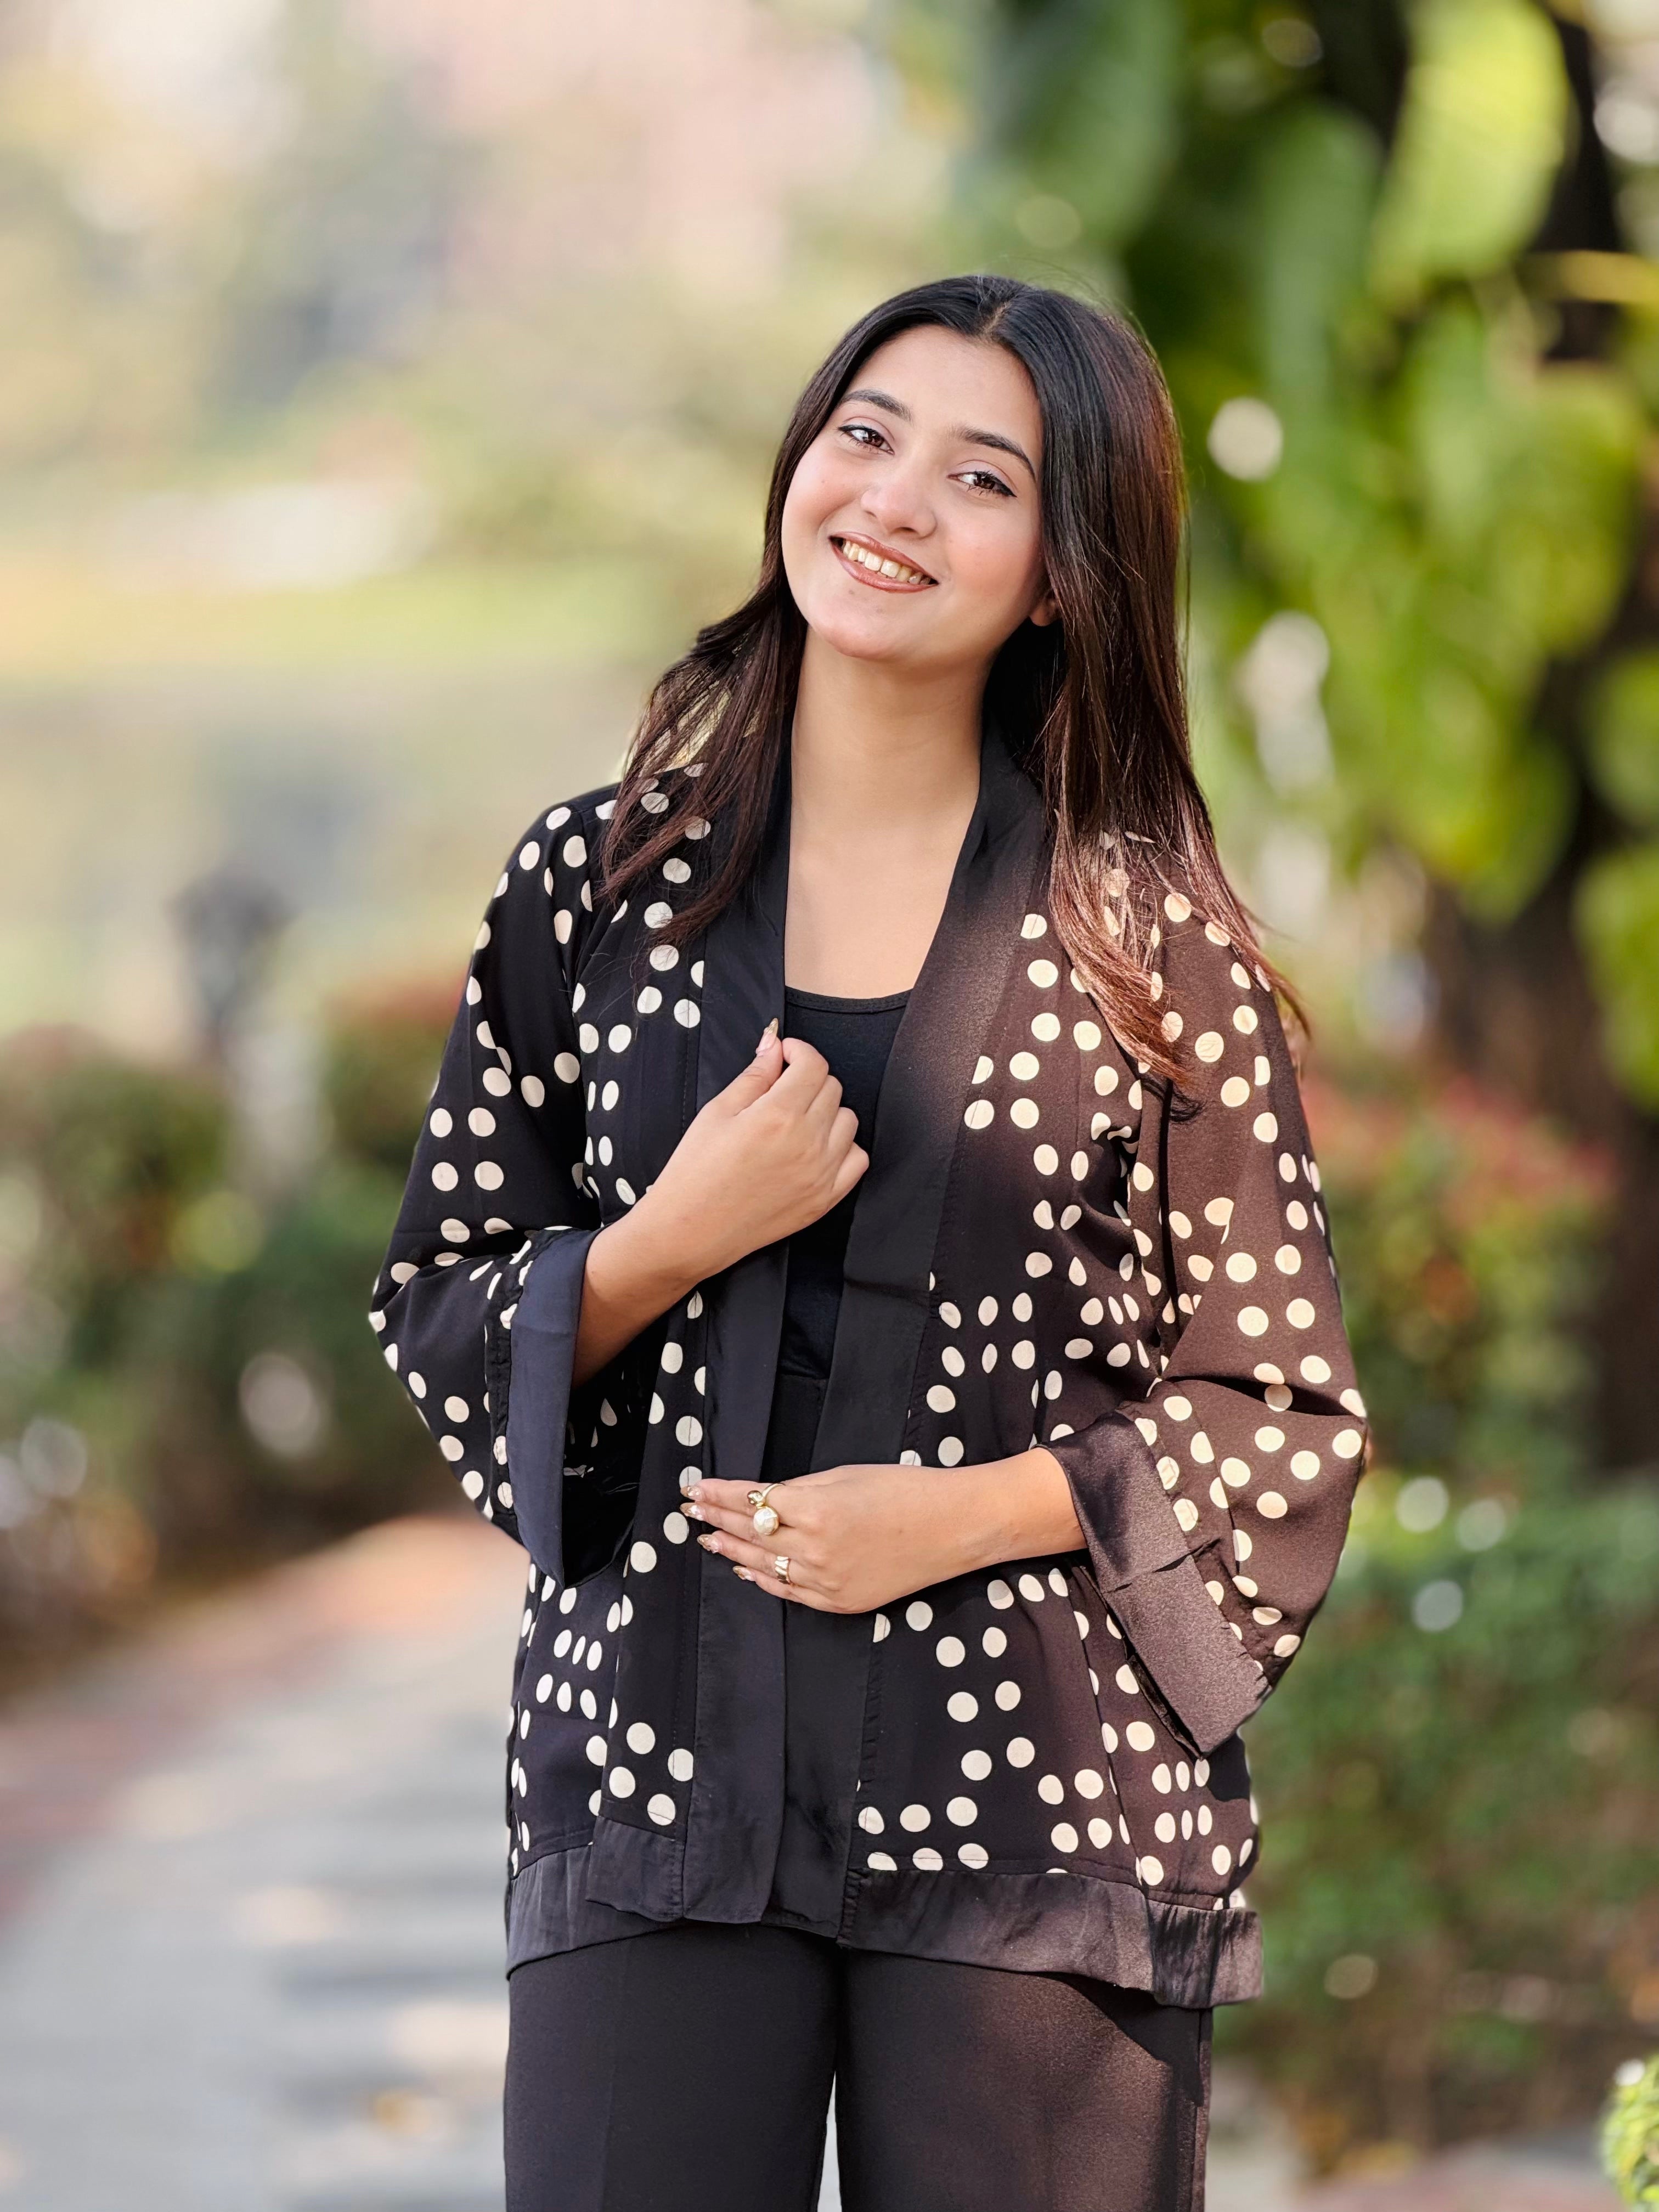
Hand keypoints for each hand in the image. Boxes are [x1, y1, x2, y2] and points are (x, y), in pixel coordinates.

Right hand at [572, 1024, 865, 1381]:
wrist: (690, 1230)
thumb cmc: (695, 1171)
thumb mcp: (717, 1112)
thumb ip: (754, 1075)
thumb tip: (774, 1043)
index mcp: (777, 1115)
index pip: (813, 1065)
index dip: (798, 1051)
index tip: (785, 1055)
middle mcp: (807, 1143)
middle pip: (832, 1089)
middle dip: (808, 1080)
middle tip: (781, 1089)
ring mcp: (821, 1174)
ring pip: (848, 1120)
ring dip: (826, 1112)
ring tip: (795, 1120)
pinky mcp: (826, 1199)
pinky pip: (857, 1159)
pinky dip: (842, 1147)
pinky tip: (814, 1148)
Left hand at [680, 1450, 1085, 1614]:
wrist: (952, 1528)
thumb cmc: (903, 1490)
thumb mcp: (845, 1475)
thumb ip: (799, 1490)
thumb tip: (764, 1500)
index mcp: (815, 1509)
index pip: (751, 1502)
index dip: (719, 1495)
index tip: (695, 1488)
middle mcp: (814, 1549)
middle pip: (750, 1535)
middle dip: (716, 1520)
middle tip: (690, 1510)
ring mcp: (826, 1581)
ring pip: (764, 1566)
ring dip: (731, 1551)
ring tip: (707, 1539)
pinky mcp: (840, 1602)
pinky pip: (790, 1593)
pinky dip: (763, 1580)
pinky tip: (744, 1570)